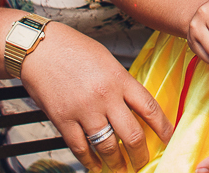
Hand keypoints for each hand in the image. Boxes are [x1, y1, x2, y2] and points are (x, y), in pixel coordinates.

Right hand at [20, 23, 172, 172]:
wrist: (39, 48)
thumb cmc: (73, 48)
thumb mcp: (106, 60)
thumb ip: (120, 83)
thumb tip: (133, 106)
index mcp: (119, 79)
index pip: (149, 108)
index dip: (163, 127)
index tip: (169, 138)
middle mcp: (105, 97)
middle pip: (132, 134)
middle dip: (140, 154)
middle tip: (143, 162)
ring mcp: (84, 110)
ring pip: (108, 147)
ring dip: (117, 162)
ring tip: (121, 168)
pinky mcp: (63, 120)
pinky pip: (81, 148)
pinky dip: (90, 162)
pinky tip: (96, 166)